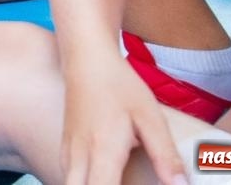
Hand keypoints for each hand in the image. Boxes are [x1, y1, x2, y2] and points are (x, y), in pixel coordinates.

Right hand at [62, 55, 188, 184]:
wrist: (87, 59)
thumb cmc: (120, 86)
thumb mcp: (150, 117)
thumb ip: (165, 155)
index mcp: (103, 151)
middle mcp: (79, 156)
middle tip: (125, 182)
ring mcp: (68, 152)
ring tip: (118, 178)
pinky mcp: (65, 148)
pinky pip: (69, 177)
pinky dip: (84, 183)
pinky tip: (104, 177)